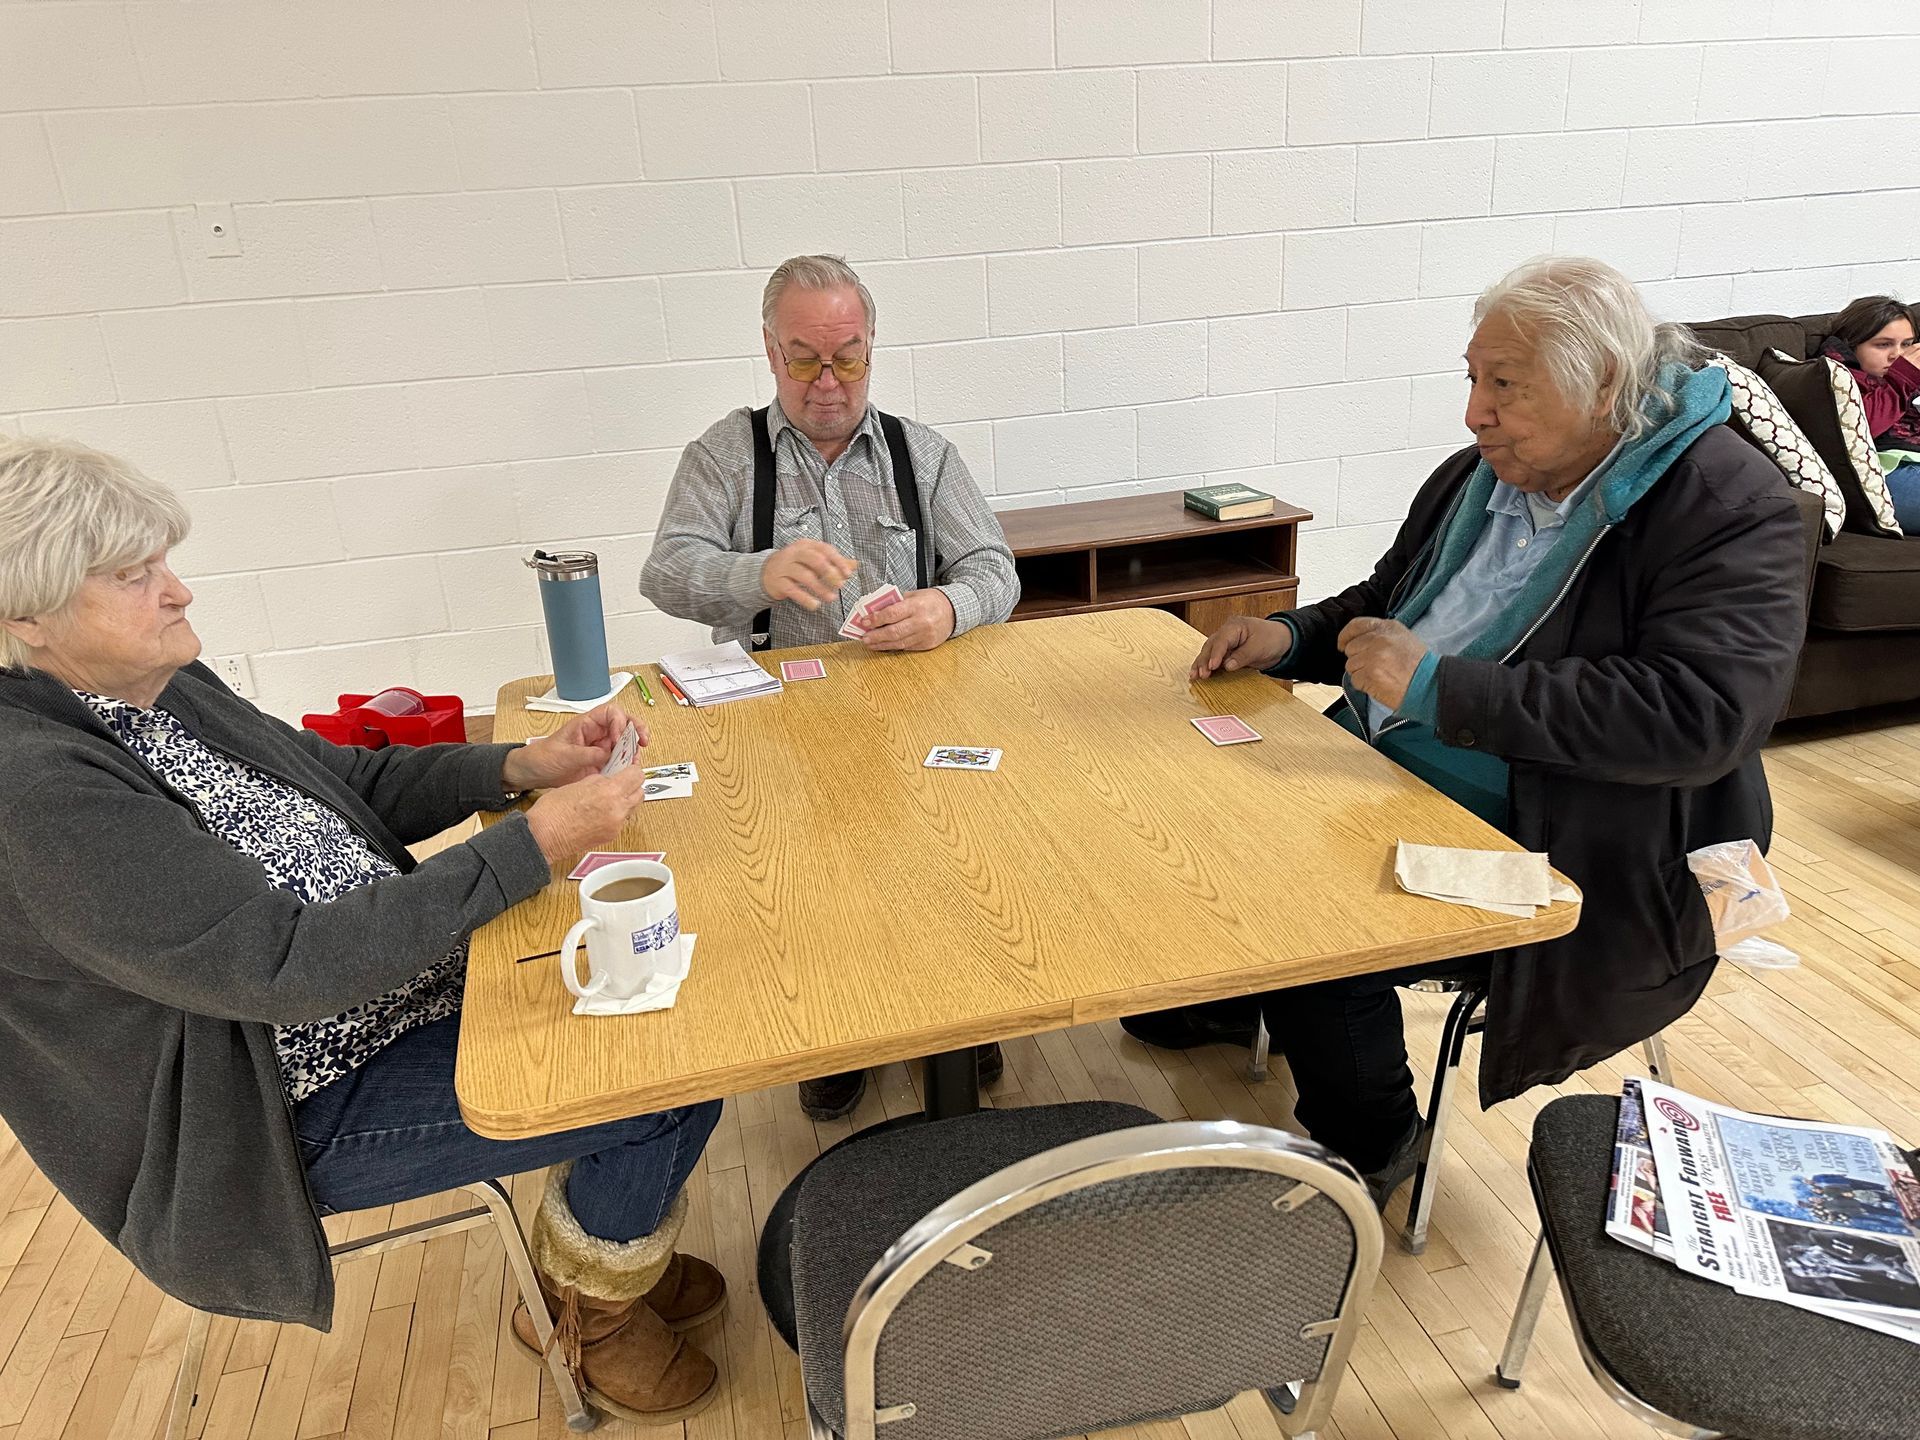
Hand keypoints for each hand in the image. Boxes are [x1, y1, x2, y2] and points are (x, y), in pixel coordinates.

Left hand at [500, 705, 643, 791]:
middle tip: (643, 742)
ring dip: (633, 750)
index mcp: (586, 724)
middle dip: (636, 731)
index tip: (618, 737)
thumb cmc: (542, 757)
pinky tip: (627, 771)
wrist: (532, 774)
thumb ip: (586, 754)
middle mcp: (597, 734)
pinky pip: (619, 762)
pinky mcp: (601, 764)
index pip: (611, 712)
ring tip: (634, 761)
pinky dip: (626, 766)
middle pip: (624, 725)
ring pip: (625, 744)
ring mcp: (600, 749)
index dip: (619, 722)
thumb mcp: (563, 755)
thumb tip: (607, 755)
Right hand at [523, 764, 653, 866]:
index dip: (632, 769)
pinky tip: (602, 811)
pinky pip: (622, 821)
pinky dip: (617, 814)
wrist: (543, 836)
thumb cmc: (553, 811)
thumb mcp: (578, 783)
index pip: (636, 775)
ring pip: (633, 807)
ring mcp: (616, 825)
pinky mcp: (611, 836)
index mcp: (609, 792)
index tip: (627, 768)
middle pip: (640, 792)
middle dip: (632, 785)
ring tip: (609, 796)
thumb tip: (610, 777)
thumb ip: (599, 779)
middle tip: (620, 781)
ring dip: (626, 800)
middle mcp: (617, 810)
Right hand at [762, 540, 856, 609]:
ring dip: (820, 588)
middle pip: (815, 559)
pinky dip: (805, 598)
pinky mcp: (778, 582)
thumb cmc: (794, 565)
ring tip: (831, 598)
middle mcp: (795, 554)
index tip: (848, 574)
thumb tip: (855, 564)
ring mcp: (785, 567)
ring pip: (805, 576)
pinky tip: (814, 604)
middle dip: (830, 573)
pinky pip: (793, 590)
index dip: (838, 561)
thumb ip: (834, 562)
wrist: (765, 572)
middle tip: (840, 585)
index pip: (825, 549)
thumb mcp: (813, 559)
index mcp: (806, 545)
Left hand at [859, 588, 955, 651]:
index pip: (892, 613)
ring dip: (881, 644)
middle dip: (876, 635)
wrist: (953, 611)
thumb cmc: (931, 601)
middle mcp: (921, 622)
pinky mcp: (927, 644)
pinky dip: (893, 646)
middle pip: (894, 631)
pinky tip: (883, 645)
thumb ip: (896, 602)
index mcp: (917, 606)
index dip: (876, 619)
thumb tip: (874, 610)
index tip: (864, 622)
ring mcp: (925, 635)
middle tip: (864, 637)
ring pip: (899, 642)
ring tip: (870, 643)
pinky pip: (906, 647)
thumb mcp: (915, 595)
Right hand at [1190, 616, 1293, 679]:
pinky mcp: (1226, 652)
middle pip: (1211, 646)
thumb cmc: (1272, 638)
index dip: (1216, 654)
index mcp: (1235, 626)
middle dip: (1204, 660)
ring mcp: (1225, 642)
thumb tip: (1227, 666)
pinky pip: (1214, 658)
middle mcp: (1226, 632)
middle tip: (1201, 674)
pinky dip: (1207, 666)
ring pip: (1208, 652)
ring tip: (1194, 676)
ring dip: (1201, 664)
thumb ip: (1243, 656)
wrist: (1281, 641)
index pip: (1221, 640)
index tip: (1212, 666)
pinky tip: (1199, 674)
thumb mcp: (1259, 647)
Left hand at [1338, 617, 1426, 710]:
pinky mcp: (1369, 674)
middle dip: (1358, 659)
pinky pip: (1355, 679)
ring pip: (1351, 665)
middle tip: (1374, 667)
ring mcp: (1372, 656)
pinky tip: (1379, 684)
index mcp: (1387, 627)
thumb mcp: (1404, 639)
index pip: (1356, 625)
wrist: (1429, 684)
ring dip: (1361, 673)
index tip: (1342, 644)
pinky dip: (1364, 685)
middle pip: (1351, 648)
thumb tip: (1361, 640)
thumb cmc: (1420, 666)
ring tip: (1380, 676)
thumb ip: (1382, 635)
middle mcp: (1378, 639)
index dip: (1346, 636)